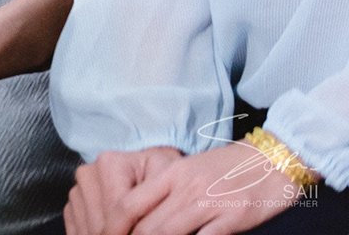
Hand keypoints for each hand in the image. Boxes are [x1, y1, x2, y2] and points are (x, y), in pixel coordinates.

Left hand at [79, 143, 309, 234]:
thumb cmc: (227, 169)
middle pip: (148, 225)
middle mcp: (185, 187)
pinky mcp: (232, 217)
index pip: (131, 203)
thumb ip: (165, 192)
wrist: (271, 161)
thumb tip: (141, 218)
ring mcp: (209, 203)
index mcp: (171, 173)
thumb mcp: (189, 171)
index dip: (117, 226)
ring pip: (170, 234)